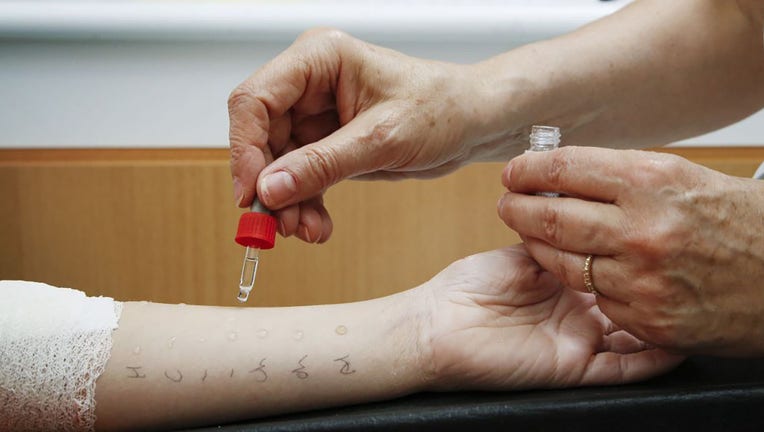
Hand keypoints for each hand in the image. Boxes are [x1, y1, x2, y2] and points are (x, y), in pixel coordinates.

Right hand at [229, 29, 510, 242]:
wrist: (472, 123)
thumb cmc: (441, 108)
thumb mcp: (383, 138)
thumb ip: (323, 163)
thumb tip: (270, 188)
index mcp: (319, 59)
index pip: (256, 99)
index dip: (245, 148)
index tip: (252, 194)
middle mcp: (309, 84)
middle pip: (261, 136)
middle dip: (268, 184)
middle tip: (278, 225)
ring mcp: (315, 115)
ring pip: (277, 164)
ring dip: (287, 202)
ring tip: (307, 230)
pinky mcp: (326, 143)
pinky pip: (299, 177)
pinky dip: (304, 204)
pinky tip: (318, 225)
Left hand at [418, 246, 681, 389]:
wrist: (439, 323)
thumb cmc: (470, 284)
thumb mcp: (523, 254)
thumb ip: (558, 239)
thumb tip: (586, 214)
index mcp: (565, 285)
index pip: (612, 271)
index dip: (635, 255)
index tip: (660, 234)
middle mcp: (577, 314)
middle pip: (629, 303)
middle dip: (655, 286)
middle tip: (683, 264)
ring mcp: (578, 342)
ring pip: (634, 337)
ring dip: (662, 322)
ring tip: (692, 300)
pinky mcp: (573, 367)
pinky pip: (622, 369)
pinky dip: (651, 359)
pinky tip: (677, 342)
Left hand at [498, 147, 763, 355]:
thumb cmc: (741, 223)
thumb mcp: (686, 179)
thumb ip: (623, 178)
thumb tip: (564, 172)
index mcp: (653, 183)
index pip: (565, 169)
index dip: (529, 170)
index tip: (514, 172)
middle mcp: (644, 230)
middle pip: (552, 218)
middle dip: (517, 208)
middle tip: (507, 204)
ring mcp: (644, 280)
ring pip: (564, 263)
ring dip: (538, 247)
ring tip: (529, 234)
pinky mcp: (649, 319)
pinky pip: (596, 298)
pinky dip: (583, 283)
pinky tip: (577, 269)